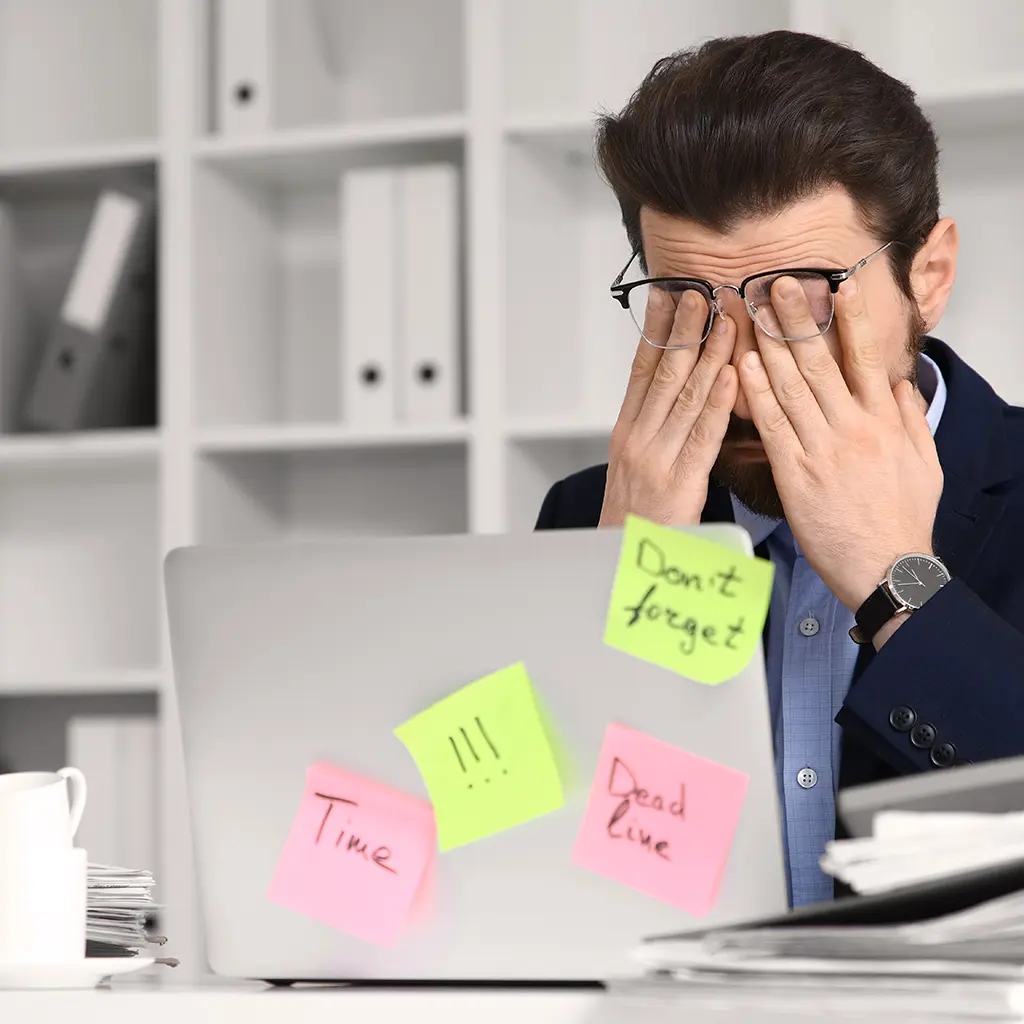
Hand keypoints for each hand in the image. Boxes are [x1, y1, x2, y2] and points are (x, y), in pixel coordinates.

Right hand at [600, 288, 737, 526]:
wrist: (618, 566)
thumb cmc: (634, 518)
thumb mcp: (634, 468)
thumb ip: (653, 431)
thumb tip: (673, 394)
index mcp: (626, 432)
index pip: (641, 371)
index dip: (655, 332)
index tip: (668, 296)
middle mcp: (637, 439)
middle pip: (663, 376)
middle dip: (683, 331)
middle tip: (701, 292)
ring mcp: (655, 459)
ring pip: (685, 397)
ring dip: (707, 355)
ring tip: (725, 319)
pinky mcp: (678, 484)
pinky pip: (702, 437)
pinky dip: (717, 403)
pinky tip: (732, 375)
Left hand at [737, 274, 942, 612]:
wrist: (886, 567)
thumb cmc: (903, 518)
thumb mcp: (924, 463)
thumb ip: (910, 419)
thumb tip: (900, 384)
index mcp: (884, 422)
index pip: (867, 358)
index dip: (852, 319)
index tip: (840, 286)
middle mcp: (853, 428)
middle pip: (821, 363)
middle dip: (798, 320)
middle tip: (777, 284)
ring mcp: (822, 450)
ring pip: (792, 388)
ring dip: (770, 346)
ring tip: (752, 312)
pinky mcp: (795, 475)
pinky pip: (772, 427)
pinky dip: (756, 395)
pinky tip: (742, 367)